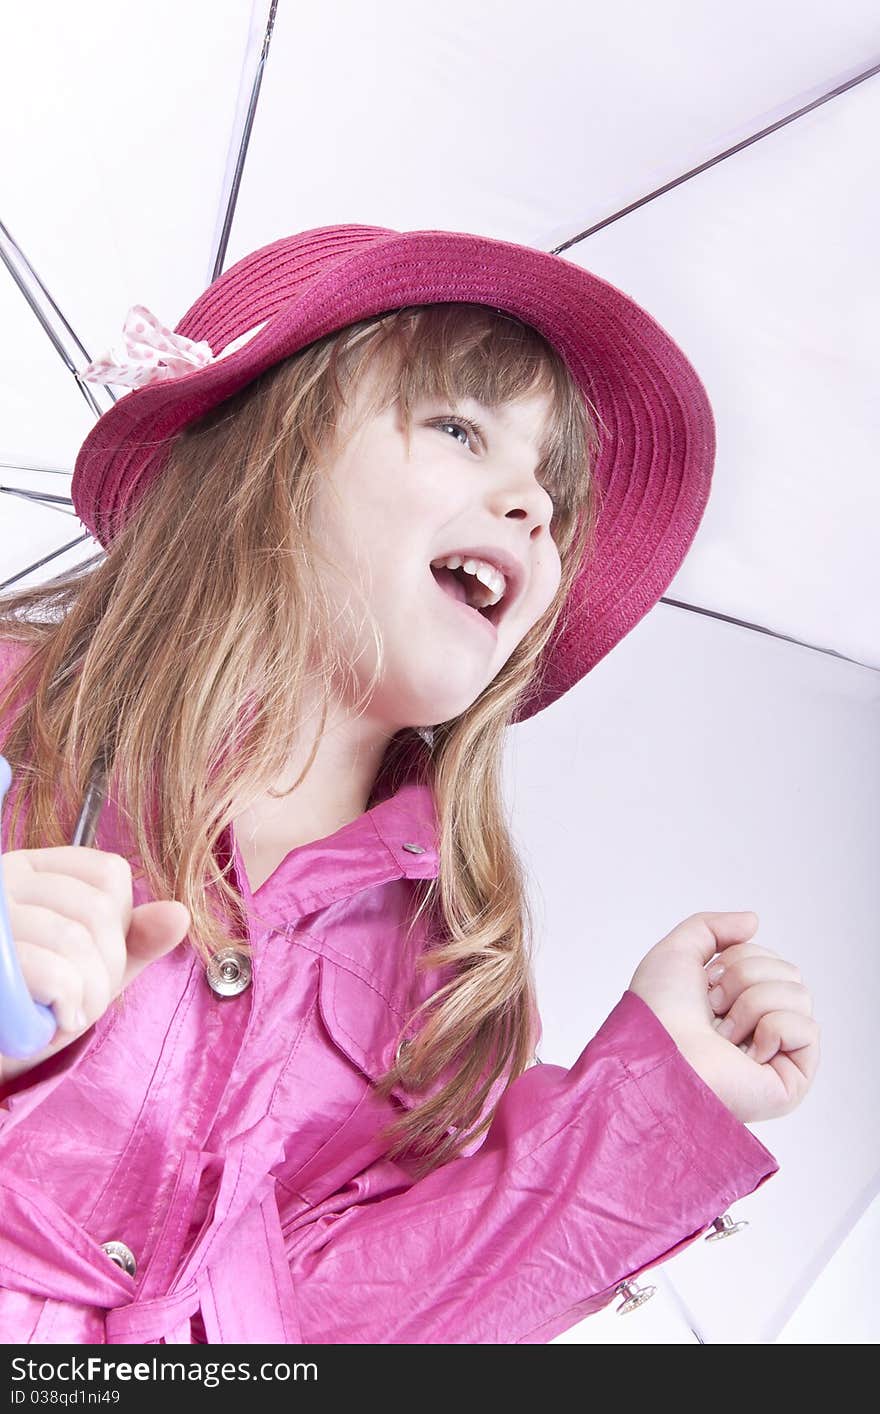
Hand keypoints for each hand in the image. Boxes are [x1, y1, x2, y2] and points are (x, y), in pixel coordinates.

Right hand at [0, 846, 189, 1084]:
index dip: (121, 922)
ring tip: (69, 1014)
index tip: (94, 956)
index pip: (109, 872)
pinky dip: (70, 1006)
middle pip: (97, 909)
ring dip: (91, 995)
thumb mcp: (94, 964)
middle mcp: (4, 880)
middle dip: (108, 968)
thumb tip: (180, 914)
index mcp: (32, 869)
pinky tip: (54, 1020)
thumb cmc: (39, 1000)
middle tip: (82, 1000)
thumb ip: (137, 938)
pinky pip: (54, 974)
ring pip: (76, 941)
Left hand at [627, 911, 819, 1122]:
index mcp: (737, 1002)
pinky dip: (774, 1030)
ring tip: (723, 1034)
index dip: (737, 960)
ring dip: (753, 1004)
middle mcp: (760, 1027)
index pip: (769, 958)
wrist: (655, 1057)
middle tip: (712, 1009)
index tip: (705, 983)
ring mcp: (777, 1053)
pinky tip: (746, 1055)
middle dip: (745, 978)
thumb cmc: (656, 1013)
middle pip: (788, 971)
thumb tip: (754, 921)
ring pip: (799, 994)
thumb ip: (711, 927)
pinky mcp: (792, 1080)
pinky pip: (808, 1029)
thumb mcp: (677, 952)